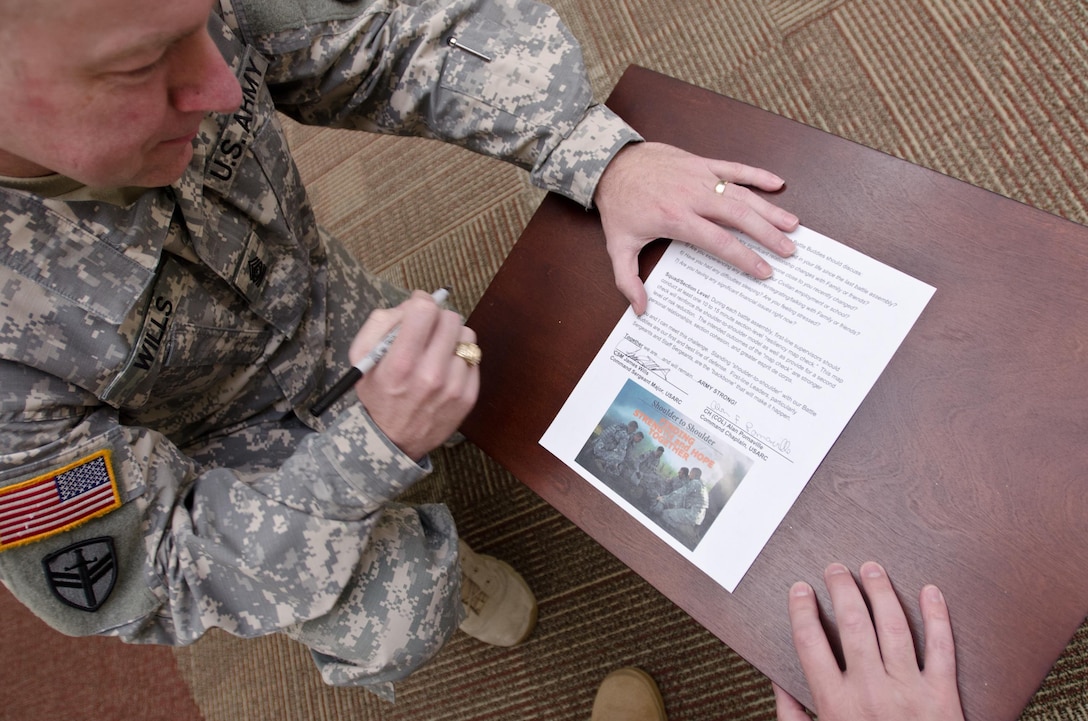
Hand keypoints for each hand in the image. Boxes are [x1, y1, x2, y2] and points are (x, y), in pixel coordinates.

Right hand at [350, 290, 478, 459]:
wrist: (392, 440)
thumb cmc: (377, 393)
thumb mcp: (362, 356)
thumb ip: (383, 321)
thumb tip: (417, 300)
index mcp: (400, 363)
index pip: (425, 311)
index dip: (421, 304)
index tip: (417, 312)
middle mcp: (430, 374)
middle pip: (451, 319)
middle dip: (438, 319)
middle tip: (427, 332)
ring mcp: (453, 387)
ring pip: (467, 336)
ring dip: (452, 337)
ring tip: (437, 350)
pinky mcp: (468, 396)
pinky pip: (474, 357)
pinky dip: (460, 357)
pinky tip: (445, 368)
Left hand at [594, 141, 799, 313]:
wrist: (613, 163)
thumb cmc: (619, 204)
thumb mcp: (618, 245)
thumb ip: (628, 280)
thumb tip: (641, 309)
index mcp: (676, 219)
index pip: (719, 241)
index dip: (745, 257)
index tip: (764, 271)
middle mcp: (693, 197)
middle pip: (739, 217)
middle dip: (767, 235)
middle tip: (789, 250)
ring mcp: (700, 177)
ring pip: (742, 194)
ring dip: (769, 209)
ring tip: (792, 225)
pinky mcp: (701, 163)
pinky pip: (734, 167)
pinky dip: (757, 175)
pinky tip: (778, 184)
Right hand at [773, 562, 964, 720]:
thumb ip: (792, 716)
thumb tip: (777, 682)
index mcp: (835, 704)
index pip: (811, 643)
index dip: (803, 611)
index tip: (800, 590)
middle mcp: (870, 692)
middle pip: (851, 625)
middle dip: (841, 589)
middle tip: (836, 569)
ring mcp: (909, 692)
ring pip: (892, 626)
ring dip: (880, 591)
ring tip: (872, 569)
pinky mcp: (943, 697)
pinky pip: (941, 649)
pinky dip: (937, 617)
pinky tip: (930, 592)